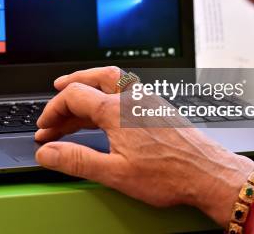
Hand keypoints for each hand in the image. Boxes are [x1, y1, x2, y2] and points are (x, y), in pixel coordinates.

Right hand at [35, 67, 253, 227]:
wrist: (209, 174)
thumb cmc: (169, 175)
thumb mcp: (115, 173)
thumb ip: (76, 160)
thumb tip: (48, 153)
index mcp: (116, 112)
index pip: (74, 96)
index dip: (53, 110)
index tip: (45, 127)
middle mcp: (131, 99)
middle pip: (92, 79)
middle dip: (69, 88)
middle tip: (54, 97)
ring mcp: (146, 100)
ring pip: (111, 81)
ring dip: (89, 85)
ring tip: (76, 99)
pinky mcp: (157, 107)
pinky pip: (126, 89)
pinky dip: (108, 93)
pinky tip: (108, 109)